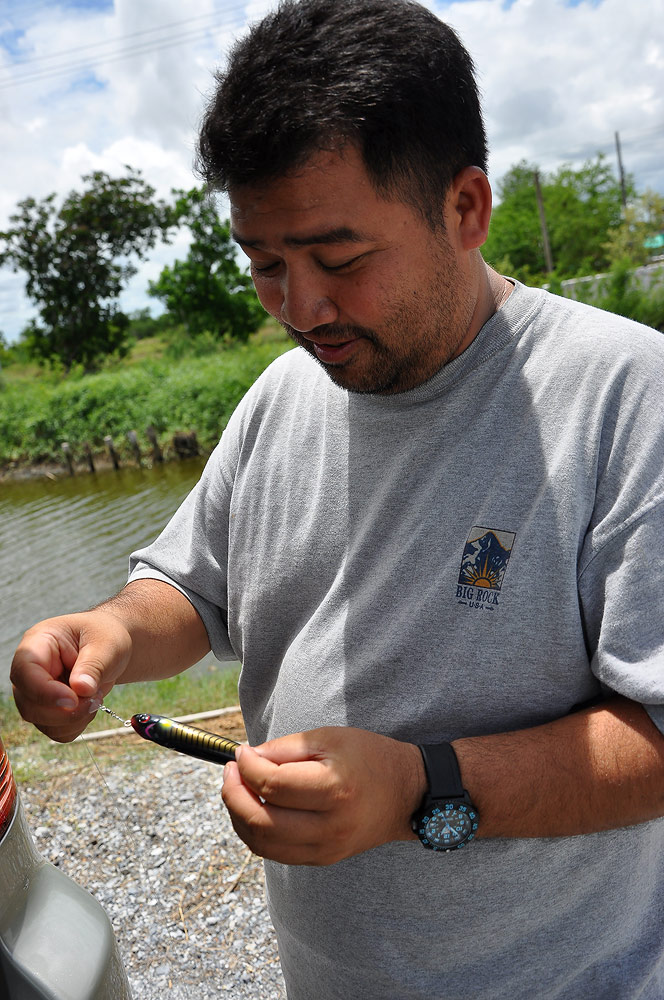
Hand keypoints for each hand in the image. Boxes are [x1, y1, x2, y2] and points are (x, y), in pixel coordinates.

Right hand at [11, 611, 131, 742]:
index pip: (25, 670)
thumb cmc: (105, 637)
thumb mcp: (107, 644)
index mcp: (38, 643)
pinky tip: (89, 707)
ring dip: (74, 719)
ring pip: (41, 722)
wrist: (111, 649)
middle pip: (29, 704)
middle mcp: (30, 670)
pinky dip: (76, 726)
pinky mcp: (47, 710)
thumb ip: (93, 665)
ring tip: (95, 697)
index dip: (44, 691)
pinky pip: (55, 731)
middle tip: (95, 698)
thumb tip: (81, 689)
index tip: (73, 699)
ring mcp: (35, 692)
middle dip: (64, 711)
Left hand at [221, 726, 425, 865]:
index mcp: (333, 790)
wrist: (407, 794)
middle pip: (260, 822)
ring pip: (262, 843)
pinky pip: (276, 852)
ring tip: (237, 789)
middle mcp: (329, 826)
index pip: (271, 786)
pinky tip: (254, 809)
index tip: (241, 751)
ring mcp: (326, 848)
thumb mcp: (330, 738)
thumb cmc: (369, 758)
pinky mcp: (323, 859)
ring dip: (239, 816)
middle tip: (230, 771)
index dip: (246, 767)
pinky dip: (256, 832)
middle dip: (232, 795)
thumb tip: (247, 757)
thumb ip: (286, 748)